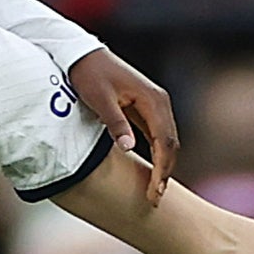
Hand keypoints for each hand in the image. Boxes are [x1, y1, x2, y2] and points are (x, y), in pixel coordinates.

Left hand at [66, 47, 178, 200]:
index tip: (155, 190)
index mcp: (153, 100)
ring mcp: (155, 106)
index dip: (162, 168)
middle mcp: (160, 103)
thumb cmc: (89, 75)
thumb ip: (115, 123)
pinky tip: (151, 172)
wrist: (82, 55)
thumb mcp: (99, 100)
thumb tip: (129, 148)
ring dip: (163, 166)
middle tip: (154, 198)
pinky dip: (157, 155)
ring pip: (167, 141)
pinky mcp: (146, 109)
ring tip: (154, 191)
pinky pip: (158, 136)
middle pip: (171, 144)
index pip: (165, 141)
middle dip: (165, 172)